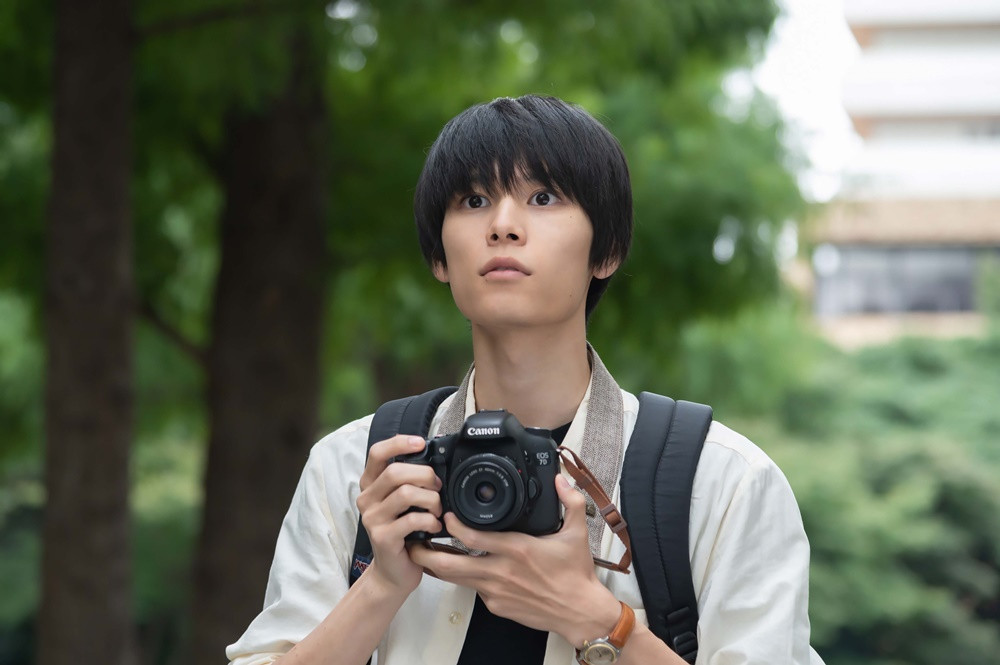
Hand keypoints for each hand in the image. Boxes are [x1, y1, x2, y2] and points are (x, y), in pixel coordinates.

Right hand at [356, 435, 443, 594]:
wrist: (394, 572)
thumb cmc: (404, 534)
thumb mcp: (404, 503)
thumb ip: (409, 482)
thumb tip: (434, 463)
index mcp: (371, 485)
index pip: (377, 453)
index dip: (399, 443)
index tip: (420, 442)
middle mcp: (366, 499)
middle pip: (396, 472)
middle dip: (425, 476)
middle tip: (438, 488)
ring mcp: (372, 519)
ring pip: (406, 493)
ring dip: (430, 500)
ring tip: (437, 510)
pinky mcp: (382, 537)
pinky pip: (412, 519)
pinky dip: (430, 521)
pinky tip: (434, 527)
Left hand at [409, 474, 620, 645]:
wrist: (580, 613)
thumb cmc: (576, 575)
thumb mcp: (577, 533)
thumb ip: (571, 501)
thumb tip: (560, 479)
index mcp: (517, 550)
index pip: (472, 537)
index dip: (452, 525)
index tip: (444, 515)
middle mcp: (501, 572)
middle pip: (449, 565)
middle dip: (426, 553)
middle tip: (414, 540)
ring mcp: (496, 592)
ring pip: (456, 579)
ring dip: (439, 566)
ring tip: (426, 553)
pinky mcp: (497, 606)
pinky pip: (474, 590)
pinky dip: (466, 579)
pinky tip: (463, 569)